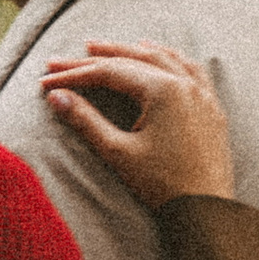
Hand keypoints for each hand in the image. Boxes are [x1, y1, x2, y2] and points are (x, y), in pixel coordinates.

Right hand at [39, 38, 234, 208]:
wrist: (206, 212)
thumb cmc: (163, 186)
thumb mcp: (118, 152)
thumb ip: (86, 120)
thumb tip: (56, 97)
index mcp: (163, 91)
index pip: (110, 73)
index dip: (75, 75)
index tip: (47, 80)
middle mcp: (185, 84)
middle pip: (133, 60)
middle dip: (94, 59)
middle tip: (61, 59)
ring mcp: (202, 94)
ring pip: (163, 58)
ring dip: (131, 50)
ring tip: (103, 47)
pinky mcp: (211, 108)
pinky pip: (190, 70)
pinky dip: (169, 58)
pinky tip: (159, 56)